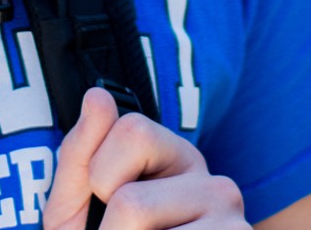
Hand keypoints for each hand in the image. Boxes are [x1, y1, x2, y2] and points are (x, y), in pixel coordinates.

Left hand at [42, 87, 246, 228]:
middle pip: (131, 203)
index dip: (99, 174)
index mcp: (177, 158)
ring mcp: (234, 224)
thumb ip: (80, 154)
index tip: (104, 199)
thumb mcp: (76, 205)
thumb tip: (98, 94)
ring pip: (141, 228)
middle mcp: (216, 185)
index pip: (132, 130)